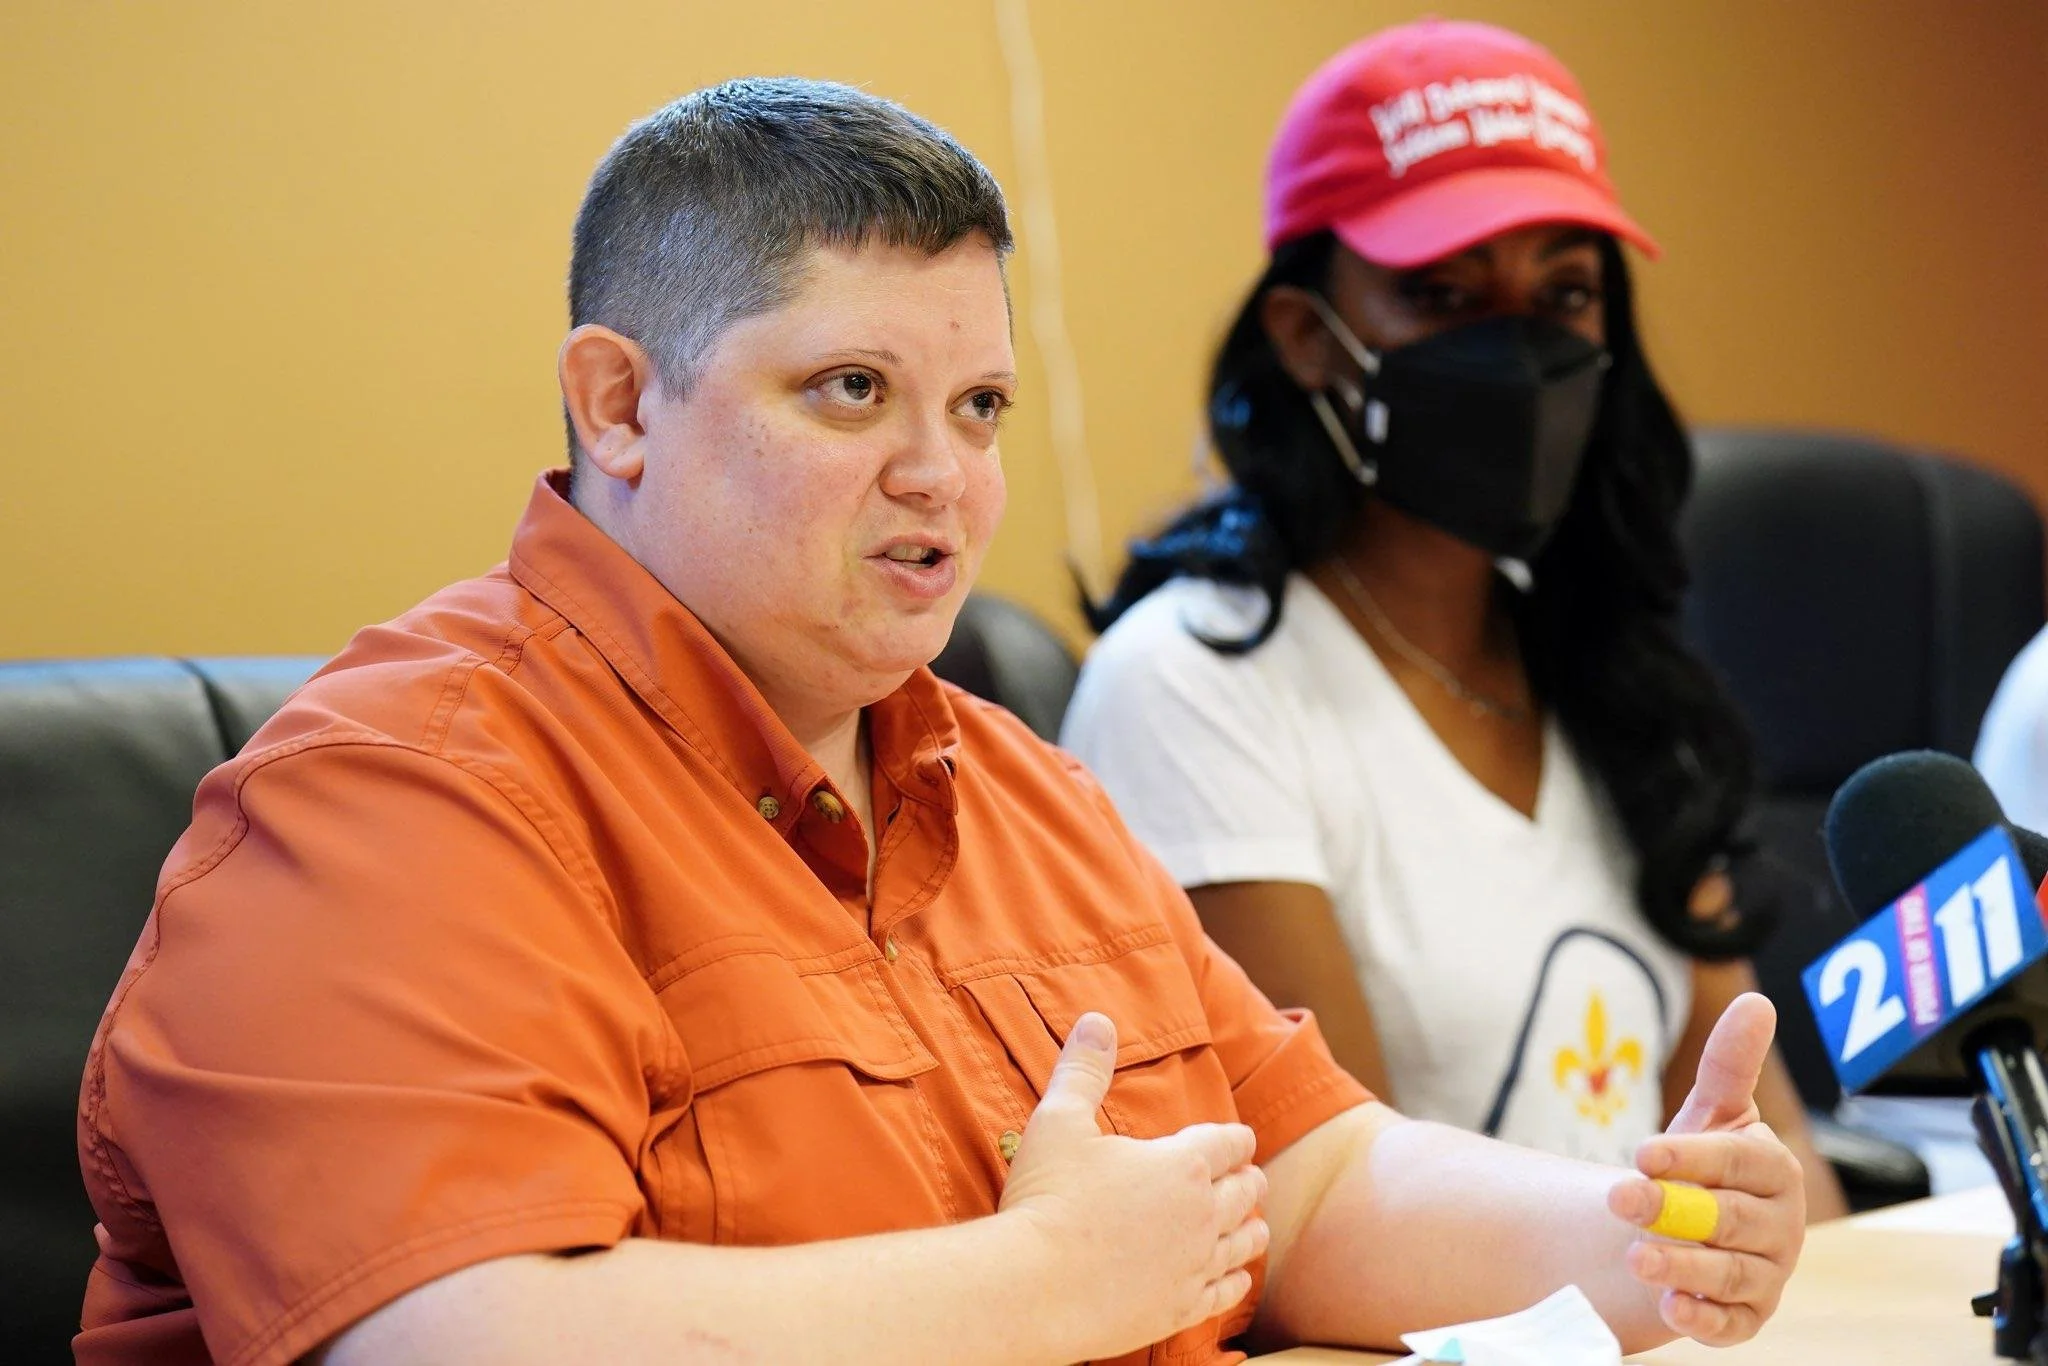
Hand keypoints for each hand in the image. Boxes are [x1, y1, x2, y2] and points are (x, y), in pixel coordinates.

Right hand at [998, 1012, 1267, 1360]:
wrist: (1033, 1287)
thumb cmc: (1045, 1199)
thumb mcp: (1058, 1120)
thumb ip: (1084, 1068)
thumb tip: (1097, 1020)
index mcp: (1182, 1164)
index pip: (1230, 1142)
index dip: (1236, 1138)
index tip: (1238, 1138)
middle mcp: (1202, 1214)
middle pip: (1247, 1191)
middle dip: (1247, 1179)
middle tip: (1245, 1177)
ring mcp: (1196, 1265)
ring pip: (1247, 1242)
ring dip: (1250, 1228)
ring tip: (1251, 1226)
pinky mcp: (1183, 1308)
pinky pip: (1228, 1292)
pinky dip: (1237, 1279)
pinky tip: (1234, 1276)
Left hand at [1608, 992, 1804, 1344]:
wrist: (1679, 1227)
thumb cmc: (1697, 1165)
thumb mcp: (1708, 1115)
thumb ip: (1729, 1064)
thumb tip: (1757, 1000)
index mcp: (1776, 1169)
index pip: (1736, 1162)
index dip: (1692, 1157)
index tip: (1642, 1152)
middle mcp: (1781, 1225)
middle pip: (1728, 1218)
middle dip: (1674, 1210)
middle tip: (1618, 1199)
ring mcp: (1768, 1273)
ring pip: (1730, 1273)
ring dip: (1683, 1266)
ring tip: (1636, 1258)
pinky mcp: (1747, 1316)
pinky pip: (1732, 1324)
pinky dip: (1703, 1319)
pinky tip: (1671, 1308)